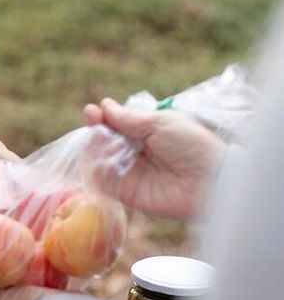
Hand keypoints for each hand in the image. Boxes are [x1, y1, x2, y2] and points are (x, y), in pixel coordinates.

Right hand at [83, 98, 225, 219]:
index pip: (116, 124)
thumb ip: (129, 118)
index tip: (91, 111)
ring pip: (99, 160)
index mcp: (146, 132)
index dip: (102, 118)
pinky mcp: (125, 193)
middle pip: (104, 141)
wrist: (208, 181)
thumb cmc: (190, 146)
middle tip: (97, 128)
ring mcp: (129, 172)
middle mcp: (135, 151)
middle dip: (96, 133)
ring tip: (104, 145)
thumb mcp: (160, 123)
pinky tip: (100, 162)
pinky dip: (96, 172)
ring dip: (95, 150)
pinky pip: (102, 182)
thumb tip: (104, 105)